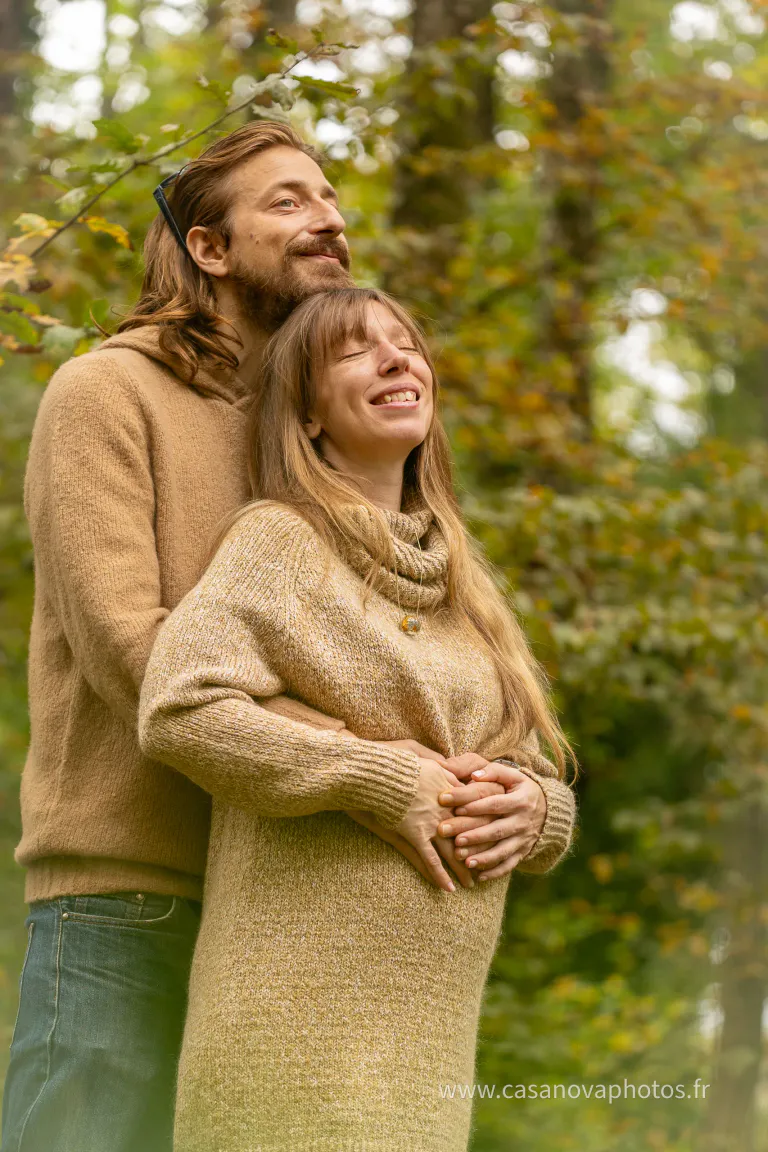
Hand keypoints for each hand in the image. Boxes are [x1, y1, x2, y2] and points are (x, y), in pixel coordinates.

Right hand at [347, 739, 474, 890]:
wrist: (375, 770)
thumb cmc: (391, 757)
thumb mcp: (417, 750)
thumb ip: (434, 758)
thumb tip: (445, 761)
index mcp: (447, 785)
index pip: (472, 806)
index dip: (482, 820)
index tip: (490, 831)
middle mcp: (444, 806)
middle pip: (468, 831)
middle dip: (478, 849)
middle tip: (486, 863)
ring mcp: (431, 821)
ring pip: (453, 849)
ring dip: (463, 867)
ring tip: (472, 882)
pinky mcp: (414, 833)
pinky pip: (430, 859)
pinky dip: (439, 875)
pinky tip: (448, 889)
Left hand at [436, 756, 546, 880]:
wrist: (548, 809)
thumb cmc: (519, 788)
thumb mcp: (512, 775)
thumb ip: (493, 771)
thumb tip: (474, 775)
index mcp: (520, 800)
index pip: (494, 802)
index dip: (472, 804)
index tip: (447, 801)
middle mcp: (523, 821)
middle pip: (496, 829)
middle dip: (472, 833)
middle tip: (446, 832)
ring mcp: (523, 839)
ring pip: (502, 850)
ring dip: (483, 857)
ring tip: (463, 861)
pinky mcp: (522, 852)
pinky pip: (509, 865)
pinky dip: (495, 872)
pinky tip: (478, 877)